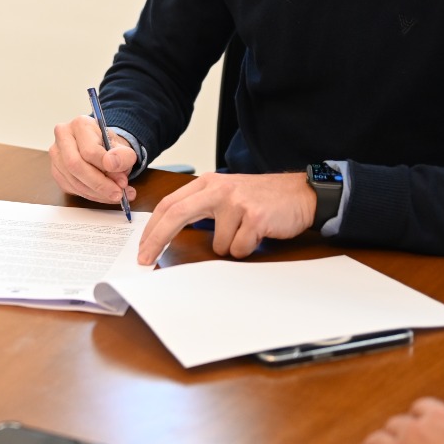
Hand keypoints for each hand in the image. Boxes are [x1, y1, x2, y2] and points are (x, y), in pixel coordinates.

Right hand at [50, 115, 137, 206]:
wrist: (101, 148)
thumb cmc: (110, 147)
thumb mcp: (124, 148)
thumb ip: (123, 156)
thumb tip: (112, 165)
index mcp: (80, 125)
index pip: (89, 151)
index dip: (106, 168)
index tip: (122, 180)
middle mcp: (63, 136)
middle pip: (75, 165)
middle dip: (99, 184)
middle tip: (117, 194)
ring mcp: (56, 154)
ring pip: (72, 180)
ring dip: (96, 193)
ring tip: (114, 195)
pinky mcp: (56, 170)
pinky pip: (70, 188)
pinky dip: (89, 195)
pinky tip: (102, 194)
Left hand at [135, 171, 312, 264]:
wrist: (301, 194)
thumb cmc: (261, 199)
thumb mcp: (226, 195)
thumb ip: (200, 208)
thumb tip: (169, 233)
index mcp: (207, 184)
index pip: (169, 204)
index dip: (152, 227)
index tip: (142, 248)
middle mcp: (217, 189)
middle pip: (175, 214)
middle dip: (157, 240)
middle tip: (145, 260)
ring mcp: (235, 202)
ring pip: (217, 243)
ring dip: (230, 247)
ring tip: (246, 232)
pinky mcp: (253, 217)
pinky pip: (238, 249)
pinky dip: (247, 249)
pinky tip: (259, 234)